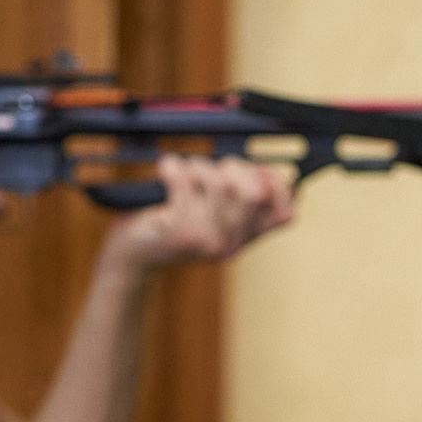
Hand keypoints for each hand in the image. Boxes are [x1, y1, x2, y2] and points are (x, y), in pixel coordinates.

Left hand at [105, 155, 293, 269]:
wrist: (136, 255)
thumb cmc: (174, 223)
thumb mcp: (213, 214)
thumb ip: (238, 195)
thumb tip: (264, 169)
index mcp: (245, 238)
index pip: (285, 214)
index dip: (277, 184)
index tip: (253, 171)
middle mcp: (232, 244)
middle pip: (253, 192)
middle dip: (233, 167)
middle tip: (210, 171)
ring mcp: (208, 241)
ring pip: (218, 182)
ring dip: (197, 166)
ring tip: (183, 174)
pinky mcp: (181, 234)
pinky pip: (185, 182)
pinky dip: (172, 168)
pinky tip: (166, 172)